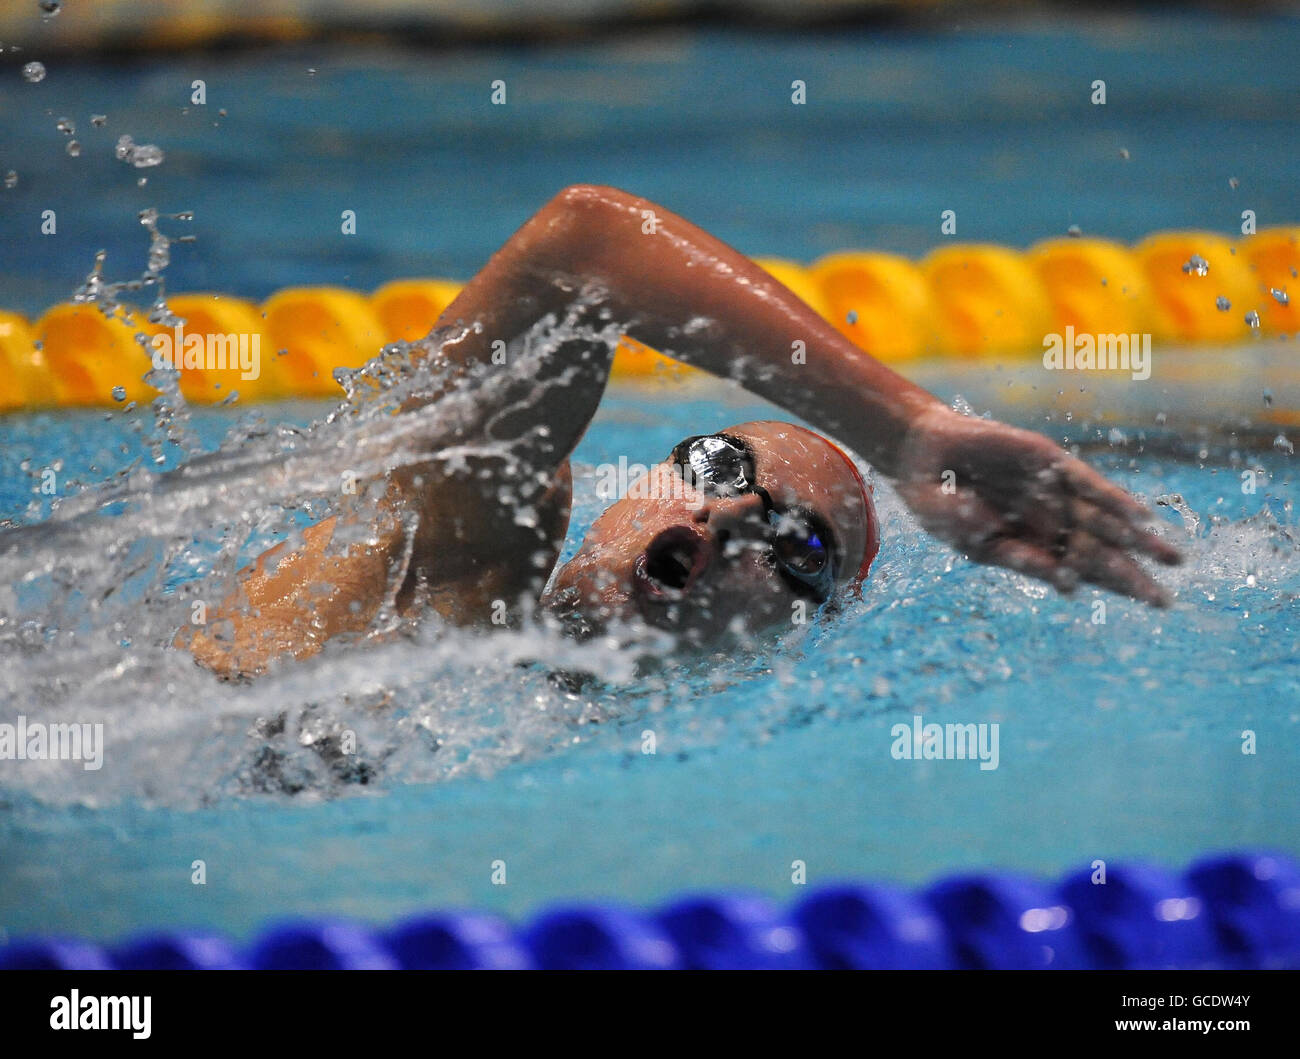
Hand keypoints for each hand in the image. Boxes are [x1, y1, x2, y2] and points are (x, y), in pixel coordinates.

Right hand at [895, 407, 1181, 605]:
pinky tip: (1143, 518)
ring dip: (1138, 544)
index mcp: (1018, 549)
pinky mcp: (1050, 463)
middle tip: (1163, 603)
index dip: (1076, 582)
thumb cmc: (930, 496)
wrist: (923, 450)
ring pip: (1102, 524)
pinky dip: (1115, 500)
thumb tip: (1024, 553)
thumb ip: (981, 536)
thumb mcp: (948, 522)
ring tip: (1174, 561)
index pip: (1060, 572)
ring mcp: (1049, 494)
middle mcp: (1041, 526)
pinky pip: (1089, 484)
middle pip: (1094, 556)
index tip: (1078, 592)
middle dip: (1129, 579)